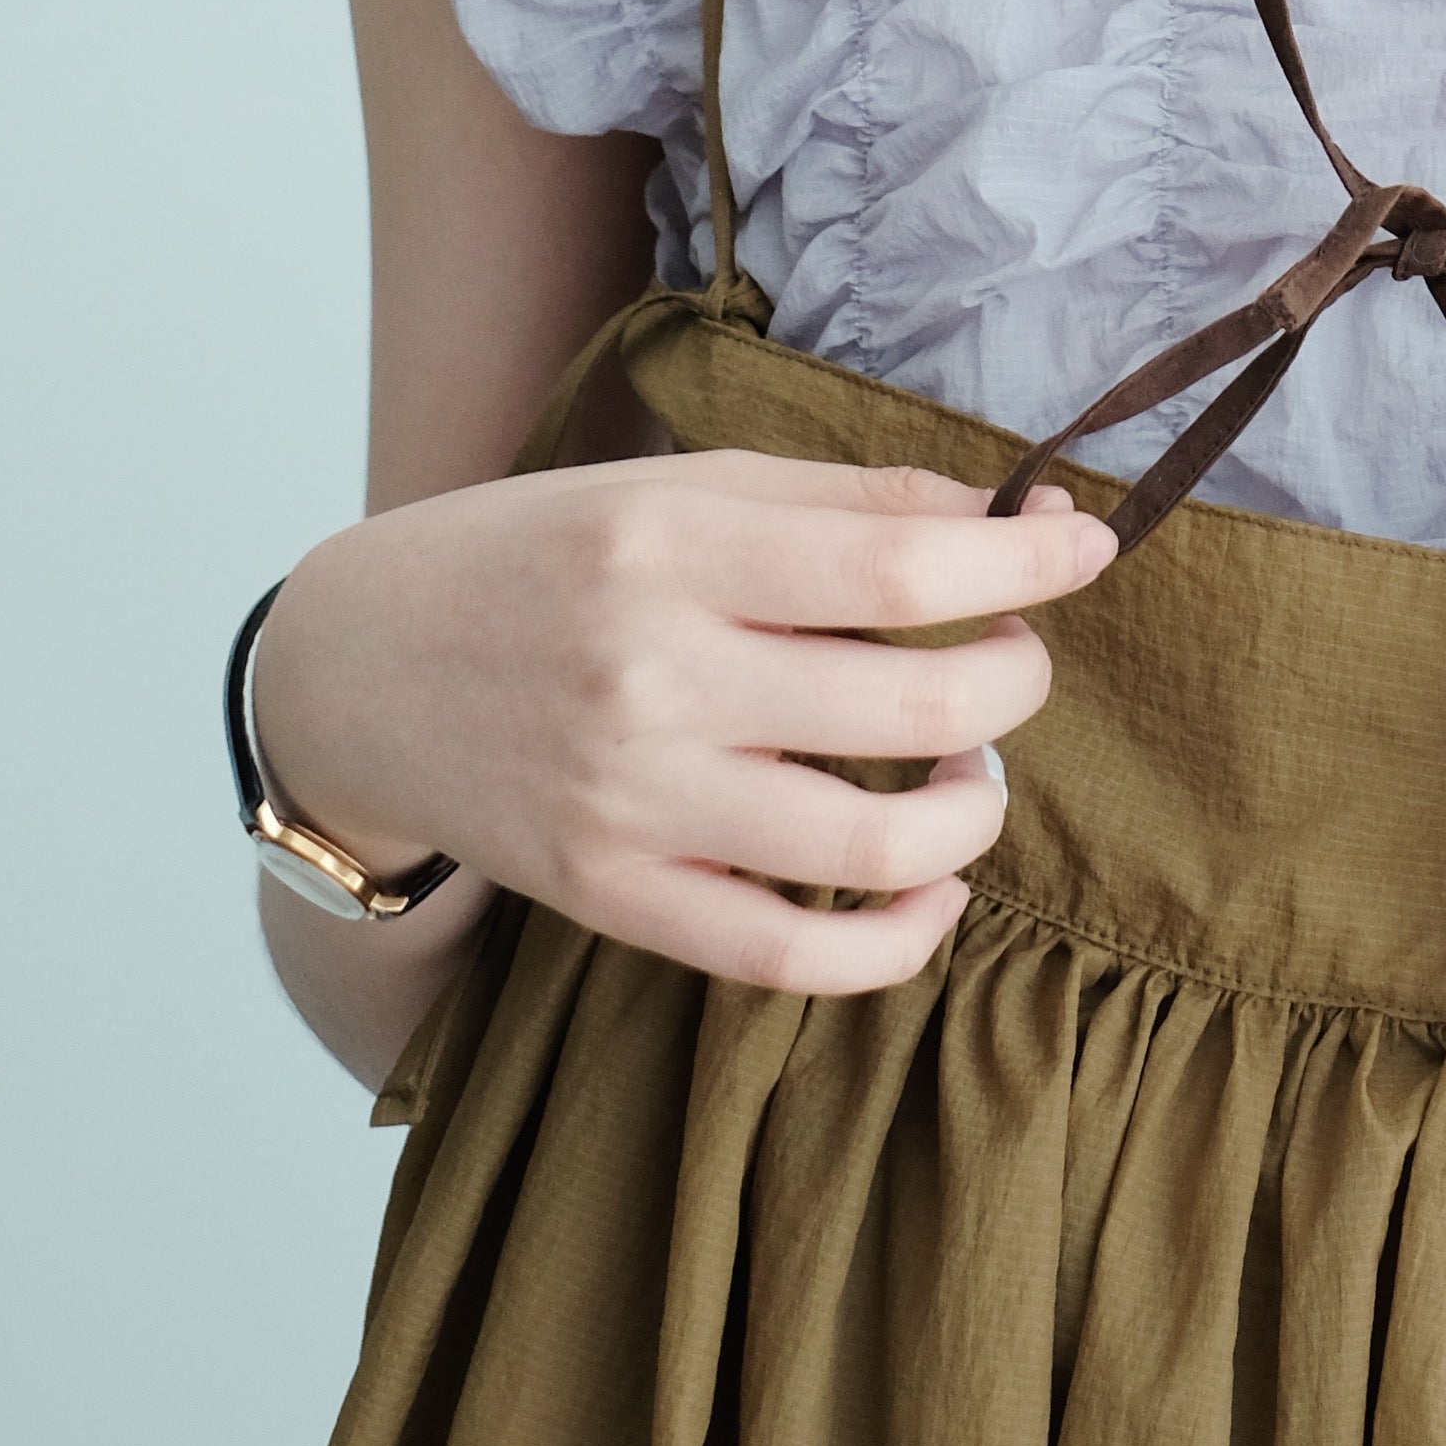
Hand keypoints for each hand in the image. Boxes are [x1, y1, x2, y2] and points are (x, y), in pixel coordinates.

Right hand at [250, 451, 1120, 999]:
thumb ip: (845, 501)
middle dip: (1013, 679)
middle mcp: (652, 679)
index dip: (1026, 555)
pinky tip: (930, 891)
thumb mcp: (678, 487)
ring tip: (970, 767)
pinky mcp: (612, 900)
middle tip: (1012, 656)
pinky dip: (895, 941)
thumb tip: (1018, 509)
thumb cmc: (545, 556)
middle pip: (913, 701)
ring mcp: (632, 805)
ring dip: (973, 809)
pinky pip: (788, 958)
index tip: (1083, 544)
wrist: (362, 671)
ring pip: (872, 843)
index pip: (901, 560)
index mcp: (670, 545)